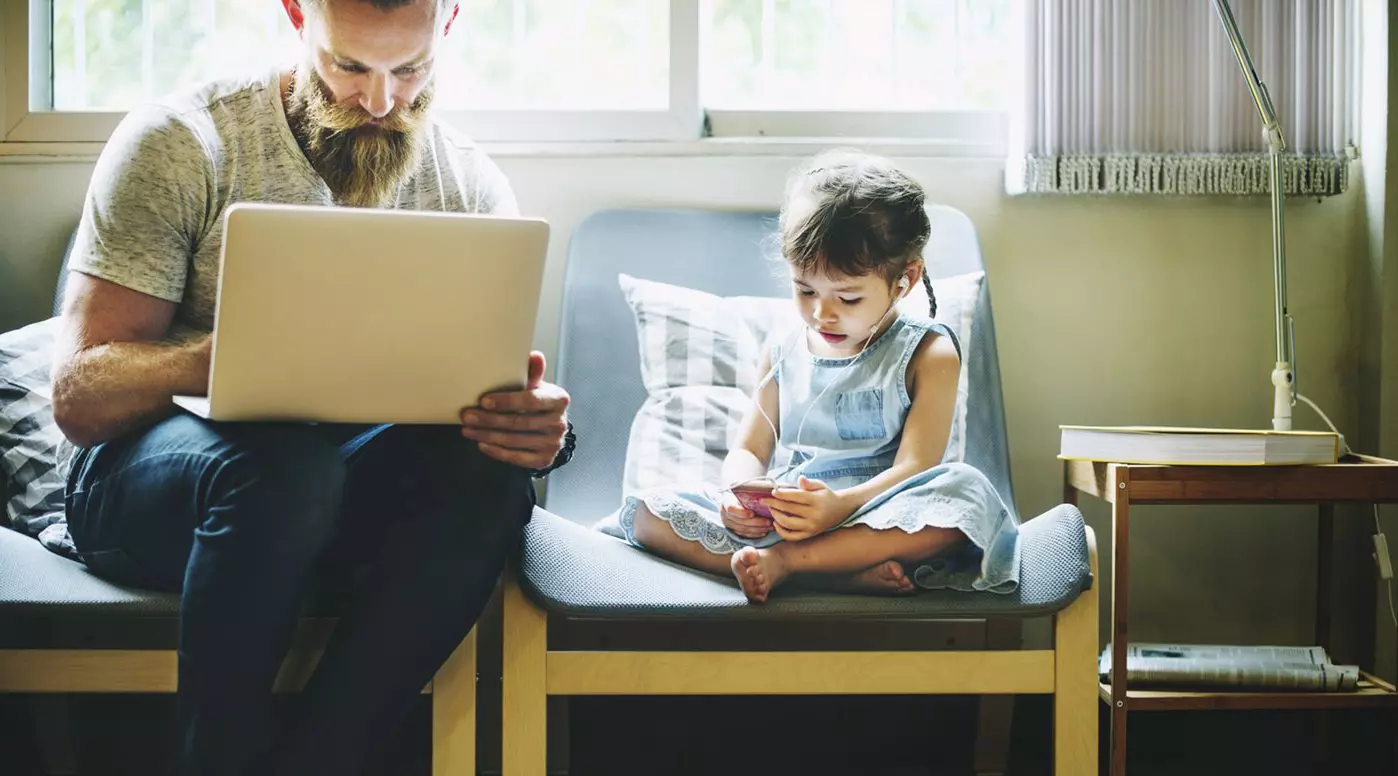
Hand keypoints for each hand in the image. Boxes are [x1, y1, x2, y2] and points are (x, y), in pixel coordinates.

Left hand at [459, 351, 570, 469]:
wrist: (549, 427)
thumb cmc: (538, 402)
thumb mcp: (536, 386)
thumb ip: (533, 373)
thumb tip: (534, 356)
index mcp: (559, 400)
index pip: (532, 400)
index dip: (507, 401)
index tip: (484, 401)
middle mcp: (560, 423)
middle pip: (519, 422)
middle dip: (489, 419)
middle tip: (467, 415)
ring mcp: (553, 443)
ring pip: (514, 441)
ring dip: (487, 435)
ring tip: (467, 429)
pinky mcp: (544, 459)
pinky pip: (517, 458)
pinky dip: (497, 452)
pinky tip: (482, 444)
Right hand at [719, 490, 773, 538]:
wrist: (734, 495)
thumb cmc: (741, 489)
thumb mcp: (742, 486)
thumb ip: (750, 488)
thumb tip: (768, 490)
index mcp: (726, 501)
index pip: (731, 508)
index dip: (741, 513)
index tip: (752, 513)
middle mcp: (725, 514)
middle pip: (740, 522)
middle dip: (755, 523)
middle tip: (768, 521)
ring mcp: (729, 523)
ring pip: (743, 530)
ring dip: (758, 529)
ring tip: (770, 527)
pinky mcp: (733, 530)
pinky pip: (744, 535)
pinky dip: (755, 534)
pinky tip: (764, 532)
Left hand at [767, 476, 852, 541]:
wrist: (841, 510)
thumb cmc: (826, 495)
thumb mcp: (820, 485)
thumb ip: (809, 483)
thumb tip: (800, 479)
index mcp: (817, 500)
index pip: (796, 497)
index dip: (783, 494)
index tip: (772, 491)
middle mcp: (815, 515)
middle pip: (790, 509)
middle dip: (774, 504)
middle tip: (763, 500)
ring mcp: (812, 527)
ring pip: (788, 524)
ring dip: (776, 516)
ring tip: (771, 509)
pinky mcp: (810, 535)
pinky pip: (792, 536)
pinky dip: (781, 531)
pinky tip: (776, 523)